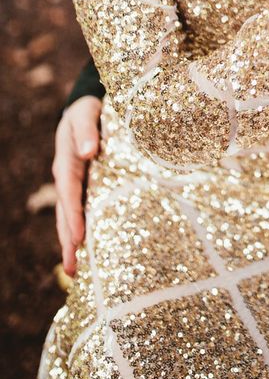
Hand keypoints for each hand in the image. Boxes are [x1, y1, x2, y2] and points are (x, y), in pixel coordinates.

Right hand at [52, 95, 101, 274]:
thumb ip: (87, 130)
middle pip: (66, 213)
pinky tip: (91, 250)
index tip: (78, 238)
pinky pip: (84, 211)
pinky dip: (85, 230)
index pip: (70, 193)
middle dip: (69, 241)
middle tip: (73, 270)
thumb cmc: (90, 110)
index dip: (74, 216)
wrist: (90, 107)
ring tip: (76, 271)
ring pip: (72, 217)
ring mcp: (77, 184)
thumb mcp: (86, 114)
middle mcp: (69, 177)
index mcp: (68, 162)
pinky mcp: (87, 186)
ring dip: (74, 242)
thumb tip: (89, 151)